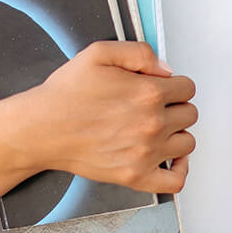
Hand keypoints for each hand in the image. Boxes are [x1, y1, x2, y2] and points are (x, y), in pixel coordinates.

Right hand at [0, 41, 195, 193]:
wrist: (42, 128)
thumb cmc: (65, 94)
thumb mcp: (98, 53)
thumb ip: (139, 52)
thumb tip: (165, 69)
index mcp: (148, 92)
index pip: (187, 88)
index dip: (173, 84)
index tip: (159, 88)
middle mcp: (152, 124)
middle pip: (189, 114)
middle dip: (174, 106)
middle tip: (152, 107)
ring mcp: (146, 153)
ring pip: (187, 142)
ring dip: (176, 134)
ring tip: (156, 129)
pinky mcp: (136, 176)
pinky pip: (176, 180)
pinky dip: (180, 169)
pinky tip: (170, 158)